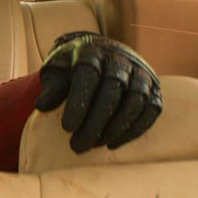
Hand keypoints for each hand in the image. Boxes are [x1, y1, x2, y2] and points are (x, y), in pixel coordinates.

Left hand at [35, 32, 161, 152]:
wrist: (100, 53)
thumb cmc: (72, 67)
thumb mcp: (56, 71)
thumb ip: (51, 87)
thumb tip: (42, 106)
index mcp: (92, 52)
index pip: (88, 75)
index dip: (79, 103)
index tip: (67, 128)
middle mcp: (120, 59)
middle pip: (112, 91)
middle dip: (95, 122)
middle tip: (78, 145)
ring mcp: (141, 73)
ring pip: (134, 101)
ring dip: (115, 127)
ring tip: (94, 146)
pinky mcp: (154, 88)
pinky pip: (150, 110)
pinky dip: (133, 129)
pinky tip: (113, 143)